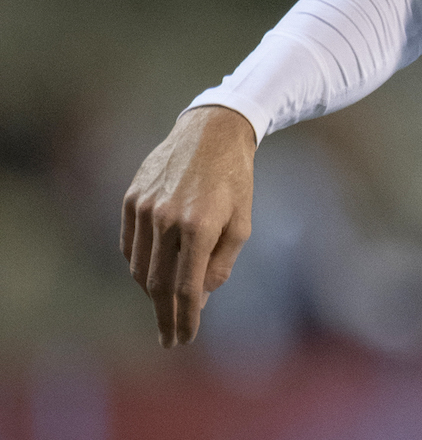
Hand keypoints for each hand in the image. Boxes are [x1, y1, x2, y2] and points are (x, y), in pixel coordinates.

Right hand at [121, 105, 255, 346]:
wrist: (212, 132)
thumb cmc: (235, 180)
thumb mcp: (242, 222)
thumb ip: (221, 263)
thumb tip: (200, 297)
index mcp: (199, 226)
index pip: (186, 287)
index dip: (185, 318)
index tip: (184, 339)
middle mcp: (166, 219)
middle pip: (158, 284)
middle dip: (165, 316)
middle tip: (171, 338)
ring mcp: (144, 209)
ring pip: (139, 268)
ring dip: (152, 292)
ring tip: (167, 306)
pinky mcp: (131, 199)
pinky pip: (130, 246)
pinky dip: (140, 266)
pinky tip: (153, 276)